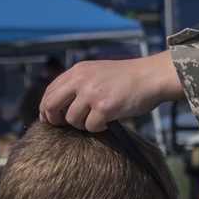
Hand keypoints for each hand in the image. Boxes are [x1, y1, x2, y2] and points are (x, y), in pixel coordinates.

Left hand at [39, 51, 183, 130]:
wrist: (152, 76)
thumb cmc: (130, 77)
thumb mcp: (99, 72)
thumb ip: (80, 83)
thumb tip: (63, 105)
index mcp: (78, 70)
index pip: (50, 90)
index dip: (45, 106)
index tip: (48, 117)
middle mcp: (81, 80)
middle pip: (52, 105)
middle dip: (53, 119)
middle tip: (61, 126)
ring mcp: (92, 94)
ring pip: (71, 119)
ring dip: (81, 125)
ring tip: (96, 120)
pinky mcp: (104, 108)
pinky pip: (90, 126)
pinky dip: (98, 128)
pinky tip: (108, 121)